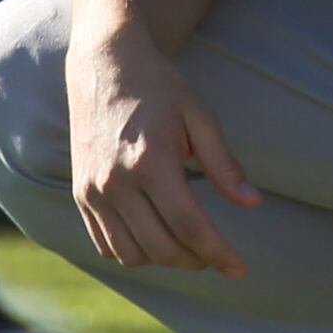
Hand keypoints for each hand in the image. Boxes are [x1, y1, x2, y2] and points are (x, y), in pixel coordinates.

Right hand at [66, 19, 259, 278]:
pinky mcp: (80, 193)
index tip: (239, 269)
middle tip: (217, 255)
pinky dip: (133, 253)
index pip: (189, 225)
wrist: (104, 63)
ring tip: (187, 246)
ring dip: (163, 260)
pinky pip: (105, 244)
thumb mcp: (199, 116)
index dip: (218, 253)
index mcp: (150, 160)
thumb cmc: (159, 86)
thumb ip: (224, 164)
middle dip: (195, 260)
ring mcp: (93, 190)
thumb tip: (252, 203)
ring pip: (131, 254)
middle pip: (161, 247)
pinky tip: (155, 238)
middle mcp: (116, 181)